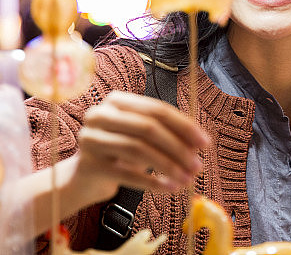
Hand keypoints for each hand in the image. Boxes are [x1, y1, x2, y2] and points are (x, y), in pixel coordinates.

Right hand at [73, 91, 209, 201]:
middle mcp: (100, 115)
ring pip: (138, 149)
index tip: (205, 143)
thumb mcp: (144, 137)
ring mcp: (91, 139)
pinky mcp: (88, 165)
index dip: (184, 126)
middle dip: (178, 148)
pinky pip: (127, 173)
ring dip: (168, 166)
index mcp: (117, 101)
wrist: (85, 177)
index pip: (157, 109)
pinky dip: (152, 182)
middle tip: (198, 165)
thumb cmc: (121, 152)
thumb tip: (199, 144)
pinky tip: (169, 188)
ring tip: (187, 179)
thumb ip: (169, 134)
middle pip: (148, 128)